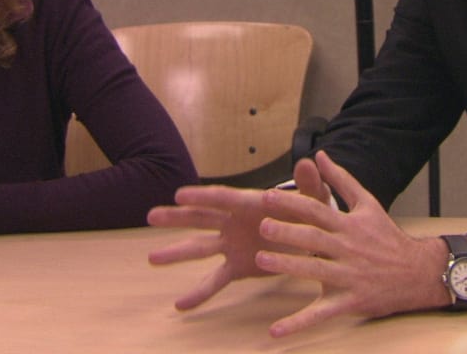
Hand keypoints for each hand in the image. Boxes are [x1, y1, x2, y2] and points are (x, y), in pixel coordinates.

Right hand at [146, 156, 329, 310]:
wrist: (314, 240)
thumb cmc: (311, 213)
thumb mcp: (314, 198)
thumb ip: (309, 184)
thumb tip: (307, 162)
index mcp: (250, 203)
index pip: (223, 198)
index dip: (203, 196)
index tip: (180, 195)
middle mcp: (234, 222)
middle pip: (201, 218)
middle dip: (178, 218)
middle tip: (152, 216)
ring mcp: (232, 244)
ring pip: (200, 248)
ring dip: (177, 253)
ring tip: (152, 259)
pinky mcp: (238, 266)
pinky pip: (216, 280)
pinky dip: (200, 293)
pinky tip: (181, 304)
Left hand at [254, 151, 450, 336]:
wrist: (419, 272)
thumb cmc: (388, 237)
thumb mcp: (368, 204)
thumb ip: (342, 179)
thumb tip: (319, 155)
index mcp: (349, 225)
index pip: (317, 211)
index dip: (293, 203)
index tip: (268, 197)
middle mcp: (348, 249)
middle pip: (314, 238)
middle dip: (288, 232)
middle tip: (263, 226)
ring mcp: (348, 276)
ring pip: (315, 271)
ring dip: (288, 266)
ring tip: (262, 261)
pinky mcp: (349, 301)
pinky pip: (320, 314)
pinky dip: (297, 324)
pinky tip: (275, 331)